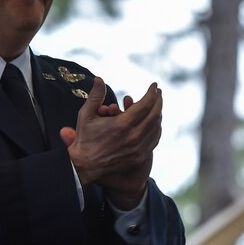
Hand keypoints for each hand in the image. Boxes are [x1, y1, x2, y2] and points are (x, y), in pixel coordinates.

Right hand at [59, 78, 162, 198]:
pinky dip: (156, 128)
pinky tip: (154, 121)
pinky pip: (154, 139)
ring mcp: (138, 148)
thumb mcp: (86, 115)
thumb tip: (99, 78)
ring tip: (156, 104)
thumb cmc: (85, 138)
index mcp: (122, 125)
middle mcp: (133, 137)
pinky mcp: (140, 156)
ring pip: (156, 127)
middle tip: (158, 92)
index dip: (151, 93)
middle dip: (158, 101)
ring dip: (158, 114)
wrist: (84, 166)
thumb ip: (95, 96)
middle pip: (155, 115)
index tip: (154, 85)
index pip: (145, 105)